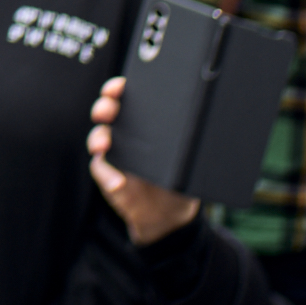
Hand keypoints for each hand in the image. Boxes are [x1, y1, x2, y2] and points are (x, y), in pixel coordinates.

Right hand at [86, 76, 200, 246]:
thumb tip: (207, 129)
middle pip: (107, 112)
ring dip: (98, 137)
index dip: (119, 89)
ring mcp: (115, 155)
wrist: (169, 217)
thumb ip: (191, 147)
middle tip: (107, 110)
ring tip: (105, 144)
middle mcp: (126, 135)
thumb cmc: (180, 183)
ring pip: (98, 137)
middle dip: (104, 106)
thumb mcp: (189, 163)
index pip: (128, 99)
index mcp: (144, 125)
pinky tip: (119, 182)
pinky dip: (108, 175)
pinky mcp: (109, 176)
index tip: (119, 87)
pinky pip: (101, 171)